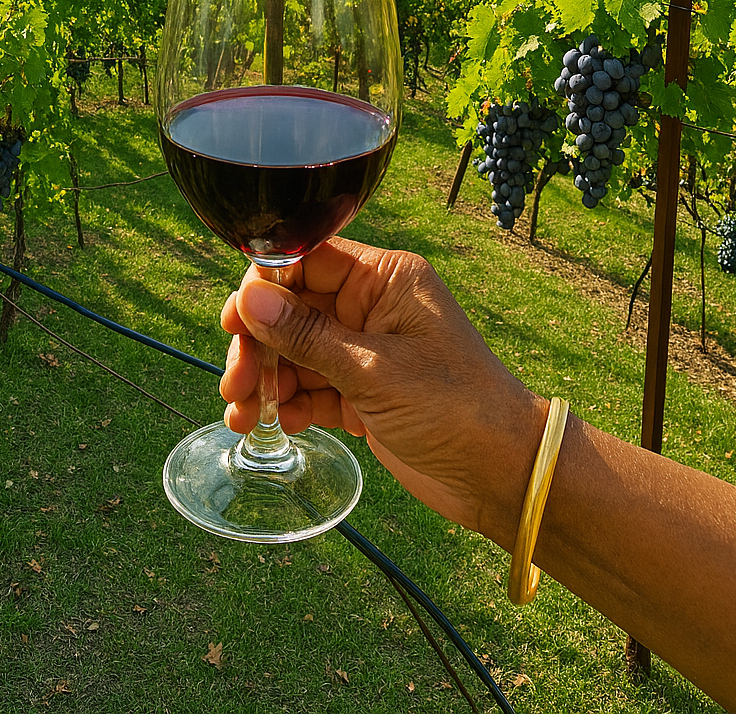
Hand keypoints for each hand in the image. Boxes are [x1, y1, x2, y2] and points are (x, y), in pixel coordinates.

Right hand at [219, 236, 544, 542]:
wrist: (503, 475)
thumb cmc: (454, 408)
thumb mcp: (374, 370)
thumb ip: (308, 335)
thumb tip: (248, 298)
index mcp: (385, 279)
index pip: (308, 261)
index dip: (265, 288)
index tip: (233, 322)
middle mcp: (373, 307)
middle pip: (293, 310)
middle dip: (260, 345)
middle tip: (235, 384)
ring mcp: (366, 351)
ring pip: (297, 353)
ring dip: (267, 380)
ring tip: (242, 415)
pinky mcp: (363, 393)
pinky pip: (313, 387)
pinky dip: (290, 404)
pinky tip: (274, 425)